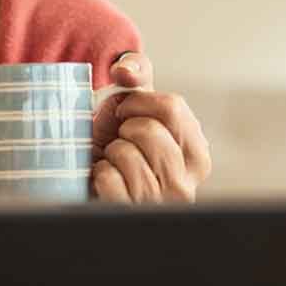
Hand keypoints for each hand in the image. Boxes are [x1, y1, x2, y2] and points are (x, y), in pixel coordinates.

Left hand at [88, 52, 210, 203]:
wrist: (89, 180)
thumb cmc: (115, 141)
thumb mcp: (131, 104)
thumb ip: (136, 72)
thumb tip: (124, 71)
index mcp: (196, 155)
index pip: (173, 108)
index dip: (138, 102)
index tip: (126, 113)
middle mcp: (186, 184)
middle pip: (150, 131)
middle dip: (124, 129)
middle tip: (120, 141)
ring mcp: (160, 204)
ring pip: (127, 155)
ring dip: (111, 152)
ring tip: (114, 162)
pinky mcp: (131, 214)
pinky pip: (109, 179)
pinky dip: (98, 174)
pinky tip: (105, 180)